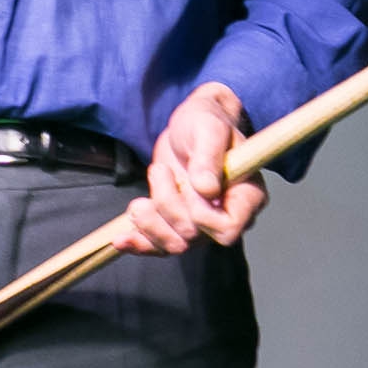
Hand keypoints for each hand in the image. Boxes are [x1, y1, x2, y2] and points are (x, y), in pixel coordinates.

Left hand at [116, 81, 266, 256]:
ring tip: (138, 202)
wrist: (187, 126)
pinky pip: (159, 246)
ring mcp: (201, 224)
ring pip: (175, 244)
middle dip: (169, 206)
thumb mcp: (208, 128)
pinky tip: (120, 239)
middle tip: (159, 170)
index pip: (229, 229)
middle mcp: (226, 215)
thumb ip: (209, 156)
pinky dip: (138, 243)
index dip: (204, 218)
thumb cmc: (205, 121)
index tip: (189, 187)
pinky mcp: (176, 223)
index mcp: (246, 195)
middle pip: (195, 235)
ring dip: (150, 225)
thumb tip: (206, 189)